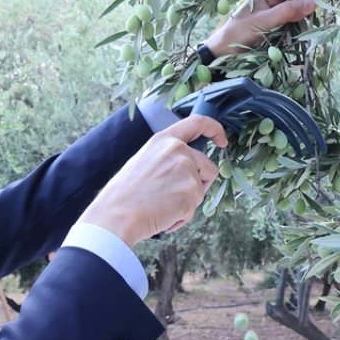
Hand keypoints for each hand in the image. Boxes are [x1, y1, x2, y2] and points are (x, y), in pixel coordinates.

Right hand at [78, 116, 227, 246]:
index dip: (215, 130)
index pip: (198, 123)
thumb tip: (186, 168)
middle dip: (200, 183)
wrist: (117, 215)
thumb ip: (167, 158)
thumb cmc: (124, 194)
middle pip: (207, 166)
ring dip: (188, 202)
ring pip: (201, 190)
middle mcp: (179, 151)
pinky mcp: (192, 192)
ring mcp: (187, 171)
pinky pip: (195, 208)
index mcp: (164, 140)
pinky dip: (182, 216)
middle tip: (176, 196)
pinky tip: (164, 216)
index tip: (221, 140)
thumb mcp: (144, 161)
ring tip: (162, 207)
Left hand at [202, 0, 315, 57]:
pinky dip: (293, 29)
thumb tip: (313, 3)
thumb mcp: (264, 20)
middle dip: (302, 7)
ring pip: (291, 14)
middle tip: (312, 17)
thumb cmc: (238, 33)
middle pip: (291, 0)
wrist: (222, 53)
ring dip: (299, 20)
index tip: (312, 2)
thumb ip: (287, 12)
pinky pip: (287, 26)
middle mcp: (267, 2)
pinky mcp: (271, 29)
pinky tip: (299, 33)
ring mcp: (269, 16)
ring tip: (307, 26)